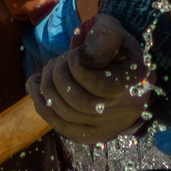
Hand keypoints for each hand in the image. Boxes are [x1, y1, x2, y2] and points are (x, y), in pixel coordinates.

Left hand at [28, 12, 146, 145]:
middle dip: (58, 76)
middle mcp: (124, 111)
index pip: (99, 84)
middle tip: (58, 61)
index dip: (76, 66)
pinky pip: (59, 124)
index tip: (73, 54)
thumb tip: (84, 56)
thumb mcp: (115, 33)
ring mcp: (106, 128)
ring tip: (47, 70)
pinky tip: (35, 85)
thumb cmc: (114, 50)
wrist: (122, 75)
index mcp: (136, 84)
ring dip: (47, 87)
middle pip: (80, 101)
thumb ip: (105, 37)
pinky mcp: (89, 136)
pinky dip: (41, 103)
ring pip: (66, 113)